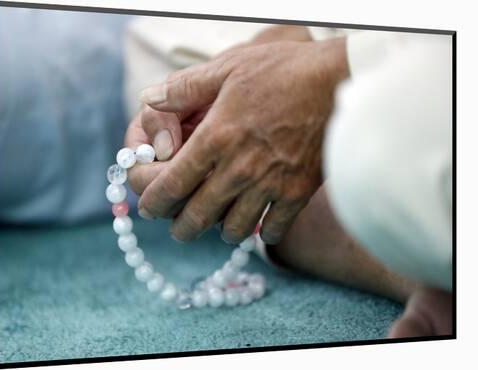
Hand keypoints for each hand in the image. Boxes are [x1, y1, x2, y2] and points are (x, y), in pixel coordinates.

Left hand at [136, 38, 347, 244]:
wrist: (340, 81)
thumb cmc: (283, 71)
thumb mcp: (227, 68)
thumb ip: (184, 88)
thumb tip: (148, 98)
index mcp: (215, 139)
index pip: (171, 185)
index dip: (152, 202)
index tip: (147, 207)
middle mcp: (238, 169)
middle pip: (196, 217)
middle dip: (180, 227)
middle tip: (177, 227)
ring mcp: (269, 185)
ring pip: (232, 230)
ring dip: (218, 230)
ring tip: (217, 223)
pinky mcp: (297, 193)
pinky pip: (272, 229)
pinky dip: (261, 233)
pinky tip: (258, 224)